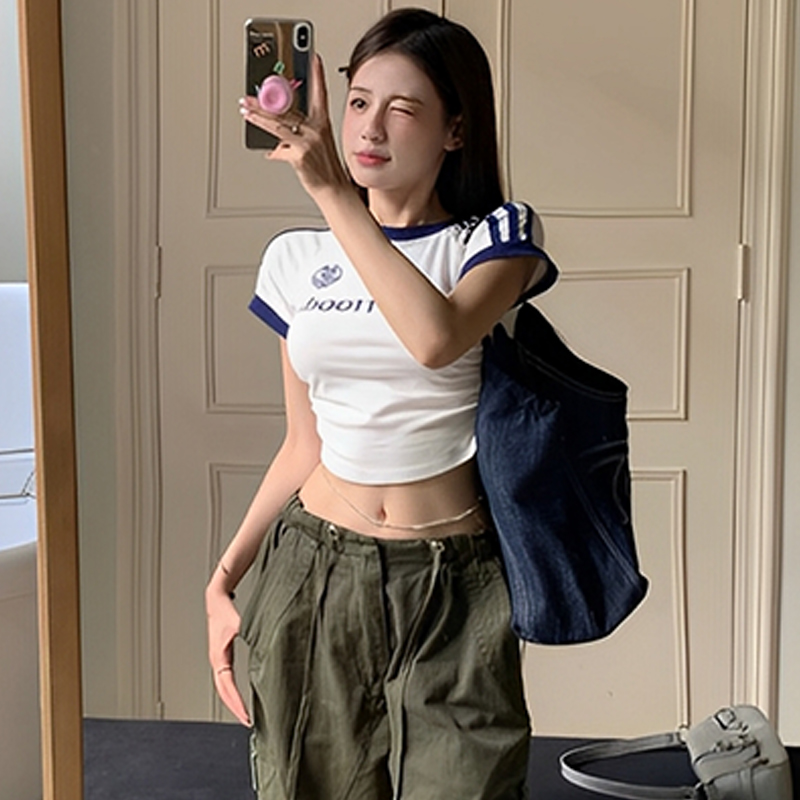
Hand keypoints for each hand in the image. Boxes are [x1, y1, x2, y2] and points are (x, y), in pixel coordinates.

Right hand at [205, 580, 250, 726]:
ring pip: (223, 687)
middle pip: (223, 691)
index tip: (245, 715)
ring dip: (232, 701)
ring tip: (245, 715)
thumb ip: (250, 632)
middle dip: (234, 707)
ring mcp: (218, 660)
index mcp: (218, 657)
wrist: (216, 599)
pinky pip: (226, 679)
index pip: (227, 686)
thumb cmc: (225, 610)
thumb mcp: (239, 623)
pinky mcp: (223, 657)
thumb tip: (264, 643)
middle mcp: (216, 661)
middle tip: (247, 721)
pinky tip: (241, 697)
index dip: (236, 701)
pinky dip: (232, 691)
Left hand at [239, 54, 352, 197]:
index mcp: (322, 123)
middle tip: (248, 96)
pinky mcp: (300, 156)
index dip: (317, 75)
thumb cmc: (324, 168)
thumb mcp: (315, 146)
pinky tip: (267, 151)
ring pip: (277, 125)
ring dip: (258, 118)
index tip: (314, 57)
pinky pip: (279, 149)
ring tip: (246, 111)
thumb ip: (295, 136)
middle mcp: (316, 129)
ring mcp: (308, 142)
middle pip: (286, 109)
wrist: (333, 189)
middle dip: (264, 102)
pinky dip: (272, 151)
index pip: (320, 93)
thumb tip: (276, 138)